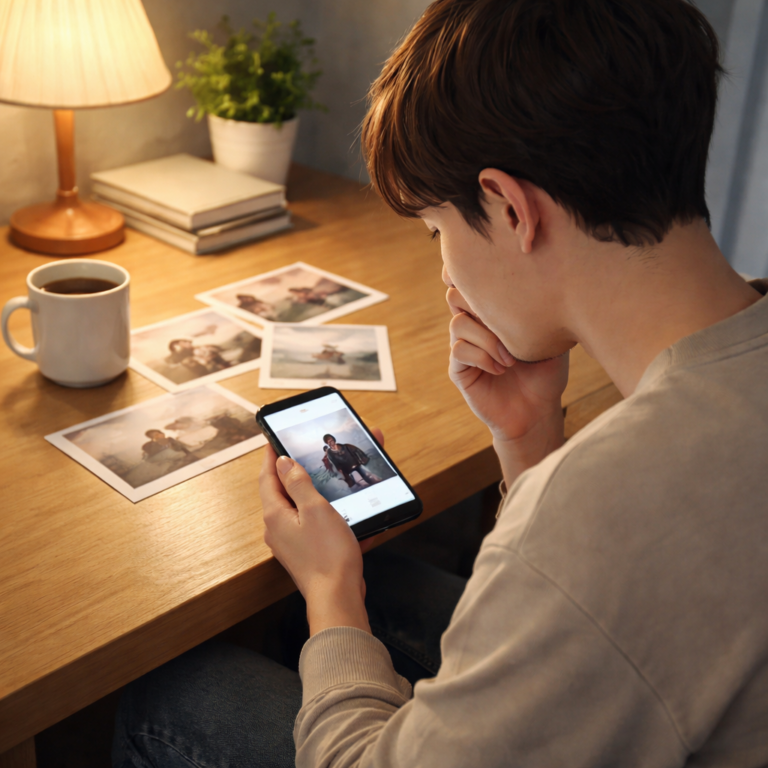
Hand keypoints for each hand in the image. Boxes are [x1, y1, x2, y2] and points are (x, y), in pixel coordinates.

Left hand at [259, 429, 384, 635]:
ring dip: (313, 492)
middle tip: (303, 455)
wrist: (338, 597)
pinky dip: (326, 515)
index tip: (274, 440)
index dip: (272, 457)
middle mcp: (278, 529)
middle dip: (295, 472)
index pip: (268, 477)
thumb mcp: (315, 509)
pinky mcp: (306, 554)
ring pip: (299, 509)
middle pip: (282, 492)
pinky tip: (346, 513)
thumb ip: (298, 483)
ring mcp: (291, 543)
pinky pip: (314, 526)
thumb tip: (283, 462)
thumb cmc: (328, 554)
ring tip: (327, 480)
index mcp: (276, 514)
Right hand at [447, 285, 568, 480]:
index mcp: (492, 311)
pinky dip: (482, 357)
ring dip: (487, 338)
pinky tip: (501, 369)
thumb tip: (548, 278)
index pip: (470, 281)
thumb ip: (540, 309)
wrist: (538, 411)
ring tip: (511, 358)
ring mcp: (464, 345)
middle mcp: (473, 324)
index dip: (471, 272)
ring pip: (458, 323)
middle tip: (505, 319)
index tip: (494, 277)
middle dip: (480, 302)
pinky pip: (460, 350)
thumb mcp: (550, 336)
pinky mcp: (459, 369)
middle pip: (455, 294)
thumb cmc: (547, 372)